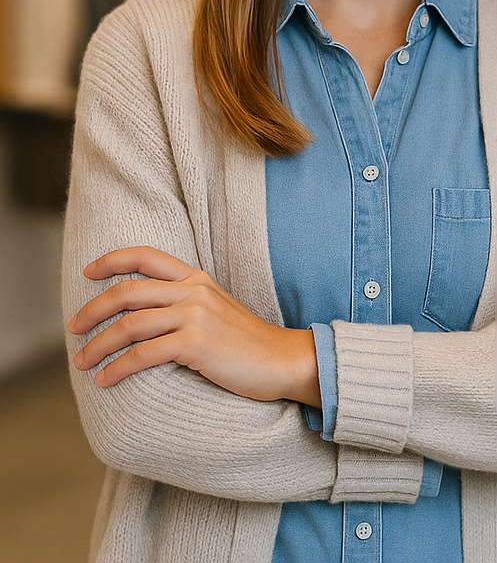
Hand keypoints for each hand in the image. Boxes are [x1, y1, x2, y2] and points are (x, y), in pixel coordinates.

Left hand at [67, 246, 320, 406]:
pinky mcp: (195, 344)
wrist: (282, 360)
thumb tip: (143, 315)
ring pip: (129, 324)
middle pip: (127, 290)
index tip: (88, 272)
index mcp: (197, 278)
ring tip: (82, 362)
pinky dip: (118, 368)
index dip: (112, 260)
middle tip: (72, 328)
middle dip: (92, 309)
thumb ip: (185, 303)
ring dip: (97, 344)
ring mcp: (195, 315)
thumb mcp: (216, 309)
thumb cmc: (247, 342)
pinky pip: (143, 354)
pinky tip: (106, 379)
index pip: (146, 257)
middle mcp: (193, 291)